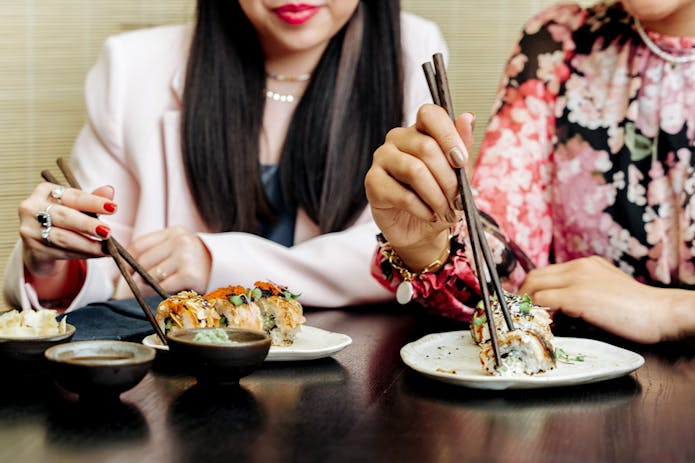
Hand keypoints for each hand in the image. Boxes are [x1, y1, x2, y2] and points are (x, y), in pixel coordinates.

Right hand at [20, 182, 116, 276]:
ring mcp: (30, 229)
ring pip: (63, 238)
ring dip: (88, 245)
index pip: (72, 196)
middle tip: (108, 232)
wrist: (41, 243)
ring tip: (107, 249)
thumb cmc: (63, 219)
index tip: (113, 208)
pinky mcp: (33, 249)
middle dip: (88, 225)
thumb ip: (92, 200)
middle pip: (64, 216)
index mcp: (45, 191)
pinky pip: (61, 252)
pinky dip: (82, 254)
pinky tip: (96, 254)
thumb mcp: (77, 207)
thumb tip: (109, 190)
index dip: (93, 202)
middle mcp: (32, 208)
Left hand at [123, 226, 211, 295]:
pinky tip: (166, 291)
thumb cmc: (197, 263)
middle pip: (143, 260)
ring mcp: (186, 257)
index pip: (140, 244)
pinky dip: (160, 292)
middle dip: (136, 276)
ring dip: (148, 285)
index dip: (126, 259)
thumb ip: (156, 251)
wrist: (226, 271)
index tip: (123, 270)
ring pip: (151, 275)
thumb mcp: (179, 249)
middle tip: (135, 285)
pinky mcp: (190, 274)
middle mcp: (181, 240)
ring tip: (155, 288)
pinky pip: (163, 286)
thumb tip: (124, 267)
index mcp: (175, 232)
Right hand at [365, 105, 474, 269]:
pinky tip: (429, 215)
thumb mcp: (459, 175)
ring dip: (436, 196)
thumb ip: (463, 146)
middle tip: (458, 201)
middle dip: (449, 179)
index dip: (448, 136)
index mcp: (420, 130)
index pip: (430, 114)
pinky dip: (422, 209)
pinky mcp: (372, 182)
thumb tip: (468, 117)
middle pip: (427, 147)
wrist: (421, 230)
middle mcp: (397, 139)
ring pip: (414, 171)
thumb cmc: (440, 198)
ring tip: (445, 211)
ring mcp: (382, 158)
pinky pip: (402, 194)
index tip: (461, 161)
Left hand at [519, 256, 689, 342]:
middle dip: (524, 295)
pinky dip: (536, 311)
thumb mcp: (606, 293)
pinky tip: (540, 323)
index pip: (547, 272)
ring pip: (535, 286)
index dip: (533, 289)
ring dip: (527, 304)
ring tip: (528, 320)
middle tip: (521, 314)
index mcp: (586, 265)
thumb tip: (559, 310)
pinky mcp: (577, 296)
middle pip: (535, 276)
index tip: (528, 304)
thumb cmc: (639, 310)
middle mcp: (579, 266)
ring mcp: (577, 279)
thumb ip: (583, 294)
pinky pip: (544, 301)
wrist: (662, 313)